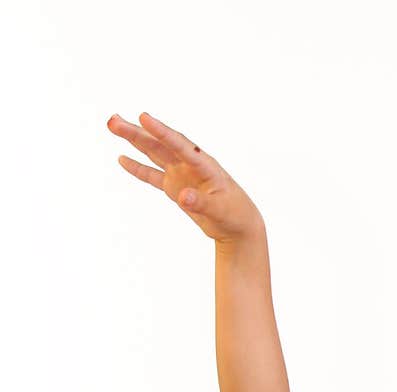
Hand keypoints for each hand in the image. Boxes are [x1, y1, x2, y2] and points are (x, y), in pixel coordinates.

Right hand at [106, 110, 264, 243]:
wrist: (238, 226)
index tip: (144, 117)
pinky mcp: (175, 187)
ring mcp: (181, 174)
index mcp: (204, 165)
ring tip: (113, 126)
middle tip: (113, 120)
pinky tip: (122, 158)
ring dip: (134, 140)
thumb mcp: (220, 211)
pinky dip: (138, 168)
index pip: (180, 145)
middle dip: (137, 132)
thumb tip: (182, 196)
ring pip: (154, 153)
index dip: (162, 132)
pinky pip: (153, 175)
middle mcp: (190, 165)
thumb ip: (202, 203)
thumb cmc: (235, 215)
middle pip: (160, 144)